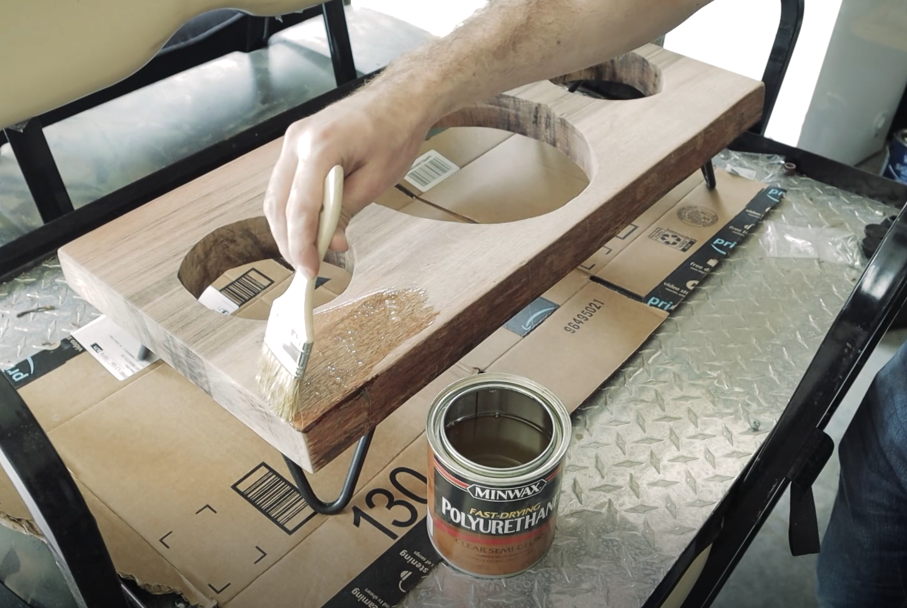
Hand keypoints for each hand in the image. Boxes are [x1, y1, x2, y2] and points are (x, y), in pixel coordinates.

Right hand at [263, 85, 430, 277]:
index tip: (310, 269)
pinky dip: (290, 211)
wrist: (399, 100)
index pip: (300, 205)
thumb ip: (347, 211)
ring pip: (275, 196)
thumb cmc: (394, 133)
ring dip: (286, 229)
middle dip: (289, 241)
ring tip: (305, 254)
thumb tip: (330, 243)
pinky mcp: (297, 145)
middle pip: (278, 203)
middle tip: (306, 268)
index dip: (302, 243)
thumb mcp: (377, 180)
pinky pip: (284, 185)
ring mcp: (293, 140)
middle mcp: (298, 140)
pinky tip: (305, 230)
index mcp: (321, 145)